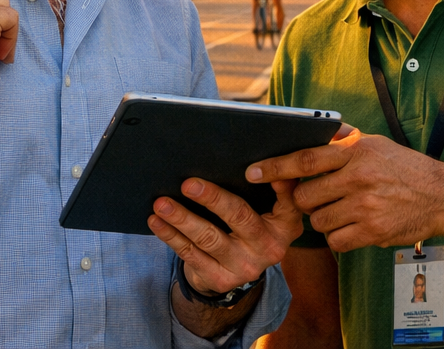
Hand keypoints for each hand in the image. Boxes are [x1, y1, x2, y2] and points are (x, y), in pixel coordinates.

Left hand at [148, 178, 302, 294]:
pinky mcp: (221, 279)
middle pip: (238, 217)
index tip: (253, 171)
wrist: (239, 269)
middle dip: (211, 199)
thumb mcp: (272, 211)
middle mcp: (269, 248)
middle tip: (187, 184)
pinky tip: (157, 222)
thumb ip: (272, 189)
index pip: (286, 202)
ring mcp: (244, 267)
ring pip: (208, 238)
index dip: (276, 186)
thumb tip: (260, 163)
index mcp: (286, 226)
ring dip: (182, 219)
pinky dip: (171, 236)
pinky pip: (191, 254)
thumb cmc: (253, 225)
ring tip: (162, 203)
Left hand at [247, 128, 443, 252]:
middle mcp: (358, 178)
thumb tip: (309, 133)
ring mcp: (365, 207)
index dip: (275, 167)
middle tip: (317, 198)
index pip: (305, 158)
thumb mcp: (376, 144)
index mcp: (356, 151)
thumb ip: (343, 142)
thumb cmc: (405, 168)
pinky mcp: (373, 232)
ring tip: (343, 210)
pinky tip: (353, 226)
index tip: (252, 172)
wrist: (442, 196)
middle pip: (305, 197)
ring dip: (323, 219)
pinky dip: (339, 237)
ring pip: (318, 221)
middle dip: (304, 201)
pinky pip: (336, 241)